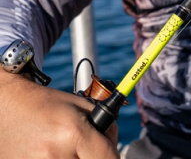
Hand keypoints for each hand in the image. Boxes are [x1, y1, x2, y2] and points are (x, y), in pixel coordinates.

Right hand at [0, 70, 119, 157]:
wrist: (8, 109)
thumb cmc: (46, 104)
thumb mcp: (81, 105)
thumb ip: (104, 124)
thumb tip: (114, 144)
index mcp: (73, 133)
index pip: (108, 157)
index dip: (113, 155)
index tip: (111, 152)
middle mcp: (57, 156)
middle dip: (97, 156)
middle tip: (89, 145)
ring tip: (70, 146)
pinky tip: (56, 152)